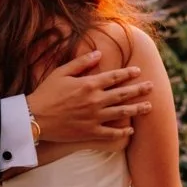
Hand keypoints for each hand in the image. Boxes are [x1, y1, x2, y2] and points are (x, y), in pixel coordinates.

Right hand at [28, 42, 143, 158]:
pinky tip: (131, 130)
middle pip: (123, 94)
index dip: (128, 74)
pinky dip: (122, 132)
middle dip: (139, 90)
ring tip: (149, 107)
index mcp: (89, 84)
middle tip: (152, 87)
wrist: (35, 118)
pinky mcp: (89, 133)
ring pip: (121, 113)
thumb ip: (82, 62)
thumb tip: (99, 53)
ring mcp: (94, 118)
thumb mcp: (62, 72)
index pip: (114, 77)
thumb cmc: (46, 93)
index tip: (139, 71)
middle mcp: (95, 100)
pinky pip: (110, 133)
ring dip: (137, 109)